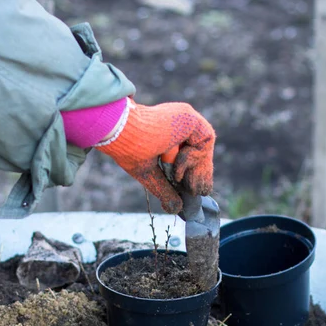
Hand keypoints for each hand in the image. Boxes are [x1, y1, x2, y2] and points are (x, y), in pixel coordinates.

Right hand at [95, 99, 215, 213]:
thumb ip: (165, 189)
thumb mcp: (150, 176)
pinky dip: (191, 159)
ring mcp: (185, 118)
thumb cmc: (129, 151)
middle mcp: (179, 124)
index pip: (191, 153)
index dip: (196, 172)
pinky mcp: (190, 117)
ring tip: (178, 179)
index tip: (194, 191)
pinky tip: (176, 169)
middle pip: (202, 151)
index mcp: (168, 134)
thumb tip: (176, 209)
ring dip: (194, 169)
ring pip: (205, 148)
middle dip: (201, 174)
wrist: (121, 134)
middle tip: (195, 191)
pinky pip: (205, 140)